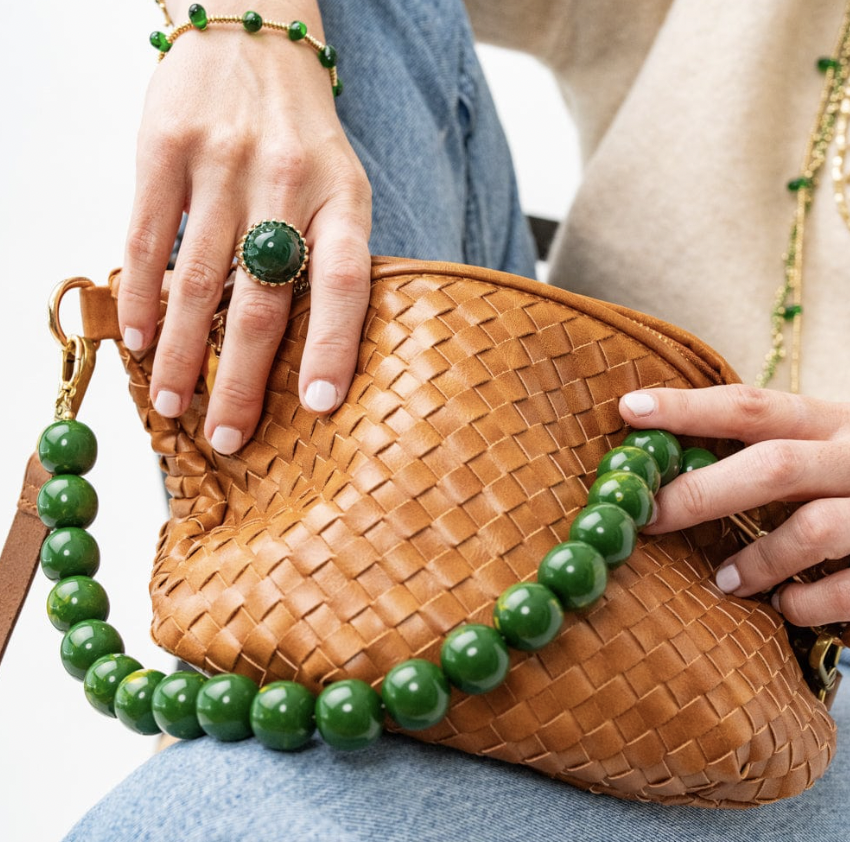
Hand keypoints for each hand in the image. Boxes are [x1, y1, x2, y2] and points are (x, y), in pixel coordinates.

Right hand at [119, 1, 370, 453]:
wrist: (254, 44)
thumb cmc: (304, 139)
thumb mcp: (342, 189)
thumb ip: (329, 257)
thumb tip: (310, 355)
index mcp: (342, 199)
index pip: (341, 283)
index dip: (331, 348)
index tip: (318, 406)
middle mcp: (285, 181)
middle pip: (261, 300)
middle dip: (240, 379)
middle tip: (228, 438)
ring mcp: (222, 162)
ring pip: (198, 281)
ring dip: (185, 355)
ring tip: (174, 407)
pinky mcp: (166, 148)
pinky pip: (148, 238)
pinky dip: (145, 298)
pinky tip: (143, 344)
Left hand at [619, 385, 849, 626]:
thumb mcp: (822, 445)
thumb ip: (765, 448)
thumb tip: (669, 466)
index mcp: (832, 420)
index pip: (751, 405)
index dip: (688, 407)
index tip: (630, 409)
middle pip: (774, 466)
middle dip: (702, 494)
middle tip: (648, 517)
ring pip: (813, 528)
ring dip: (757, 560)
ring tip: (724, 581)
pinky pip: (849, 588)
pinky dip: (806, 601)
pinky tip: (785, 606)